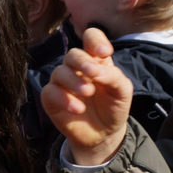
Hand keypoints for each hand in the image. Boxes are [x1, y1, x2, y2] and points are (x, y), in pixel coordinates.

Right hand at [40, 28, 132, 165]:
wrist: (103, 134)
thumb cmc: (113, 107)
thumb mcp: (122, 91)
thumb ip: (113, 76)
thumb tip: (95, 70)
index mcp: (95, 60)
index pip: (91, 37)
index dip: (95, 40)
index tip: (104, 52)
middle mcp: (76, 68)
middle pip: (73, 54)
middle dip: (82, 62)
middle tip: (93, 74)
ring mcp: (62, 82)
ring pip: (60, 71)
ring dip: (74, 81)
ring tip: (88, 94)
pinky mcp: (51, 98)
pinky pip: (50, 91)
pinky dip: (64, 99)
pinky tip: (78, 109)